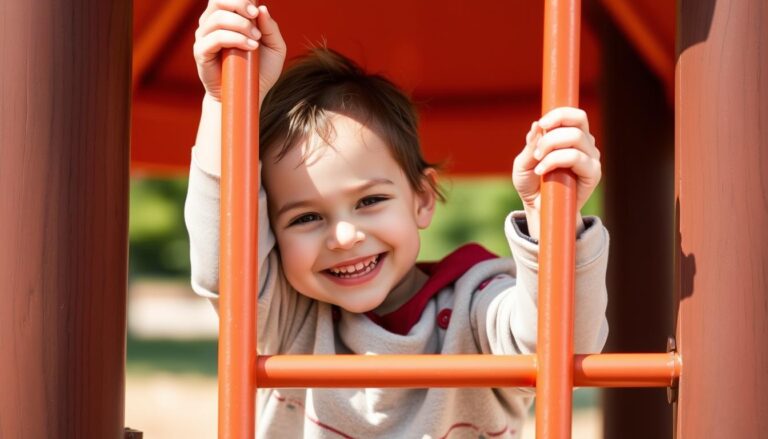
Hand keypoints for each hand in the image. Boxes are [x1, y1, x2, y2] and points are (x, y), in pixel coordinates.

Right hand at [193, 1, 286, 106]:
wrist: (247, 96)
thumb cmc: (260, 71)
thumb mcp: (275, 49)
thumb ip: (271, 28)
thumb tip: (262, 9)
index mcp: (229, 18)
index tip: (256, 8)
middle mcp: (213, 24)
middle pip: (218, 0)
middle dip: (239, 3)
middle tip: (254, 14)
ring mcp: (205, 37)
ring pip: (217, 18)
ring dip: (240, 25)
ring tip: (256, 39)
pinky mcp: (201, 53)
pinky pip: (214, 38)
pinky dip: (234, 39)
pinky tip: (250, 47)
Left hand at [512, 107, 601, 237]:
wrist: (537, 208)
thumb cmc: (531, 183)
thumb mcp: (523, 162)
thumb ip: (531, 144)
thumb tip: (537, 125)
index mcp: (571, 136)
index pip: (575, 115)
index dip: (559, 114)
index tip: (541, 123)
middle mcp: (585, 144)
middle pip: (578, 121)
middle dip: (552, 133)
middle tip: (537, 151)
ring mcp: (591, 158)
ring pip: (575, 137)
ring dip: (551, 148)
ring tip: (538, 163)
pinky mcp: (593, 174)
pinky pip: (576, 157)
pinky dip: (556, 160)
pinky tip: (543, 171)